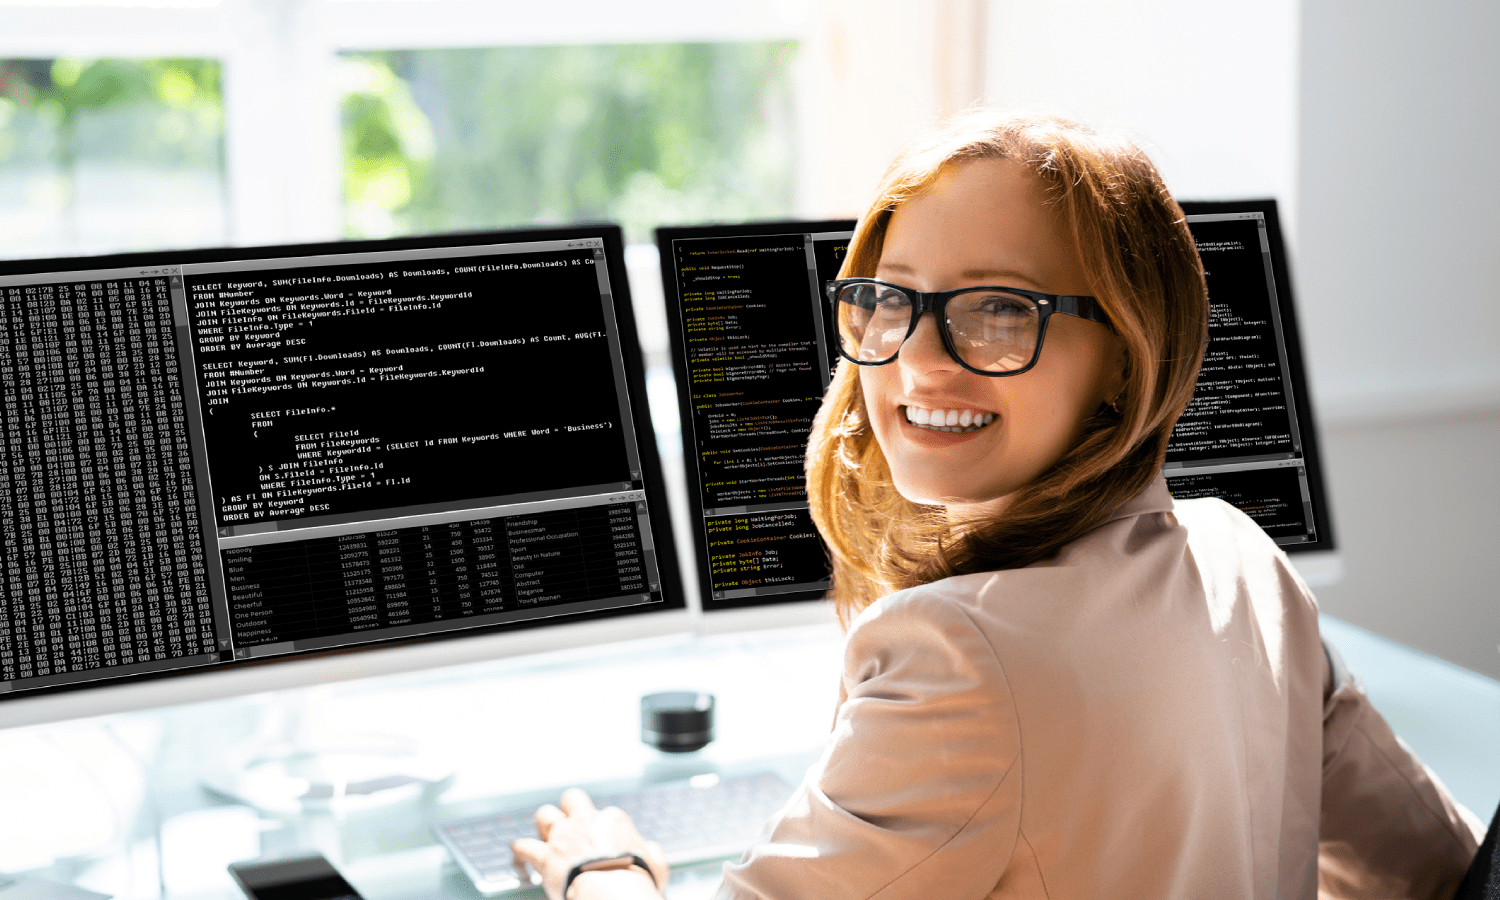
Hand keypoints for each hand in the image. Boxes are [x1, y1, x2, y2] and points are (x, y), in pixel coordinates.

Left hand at [511, 788, 668, 899]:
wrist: (614, 894)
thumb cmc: (636, 882)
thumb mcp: (656, 865)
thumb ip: (653, 853)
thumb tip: (653, 849)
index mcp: (613, 821)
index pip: (603, 814)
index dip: (598, 827)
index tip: (598, 840)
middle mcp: (586, 822)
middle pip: (571, 799)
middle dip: (567, 809)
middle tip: (566, 821)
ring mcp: (563, 836)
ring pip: (545, 815)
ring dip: (543, 825)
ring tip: (542, 833)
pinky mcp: (546, 856)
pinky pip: (525, 846)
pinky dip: (520, 850)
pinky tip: (518, 852)